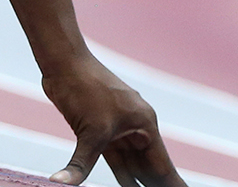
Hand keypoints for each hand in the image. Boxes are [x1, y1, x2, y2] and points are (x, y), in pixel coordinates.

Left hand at [44, 55, 185, 185]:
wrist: (64, 62)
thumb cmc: (83, 87)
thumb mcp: (90, 131)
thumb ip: (82, 164)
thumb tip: (63, 183)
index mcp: (145, 124)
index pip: (163, 166)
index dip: (173, 184)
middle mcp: (136, 127)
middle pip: (150, 167)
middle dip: (156, 185)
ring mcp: (118, 129)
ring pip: (132, 164)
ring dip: (138, 182)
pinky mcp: (99, 130)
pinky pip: (114, 158)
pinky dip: (120, 174)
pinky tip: (126, 186)